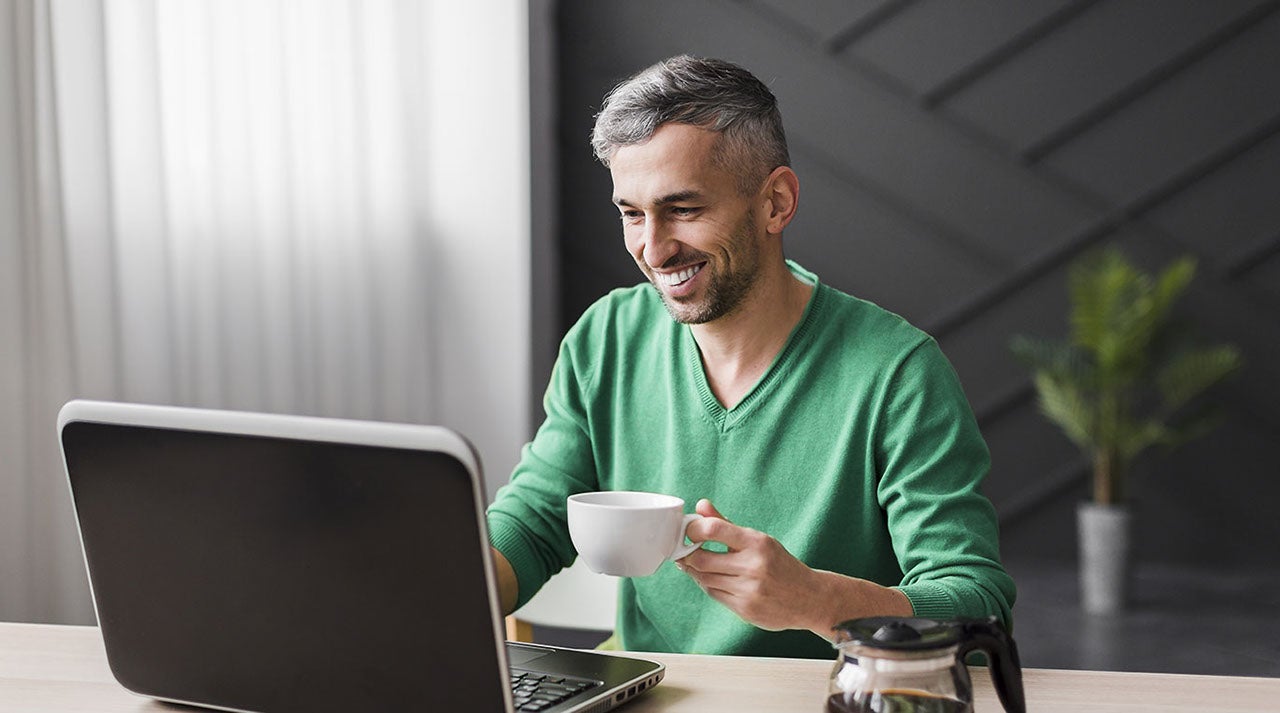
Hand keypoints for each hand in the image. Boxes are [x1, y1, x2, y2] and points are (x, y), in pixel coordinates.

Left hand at [676, 499, 825, 631]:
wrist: (809, 598)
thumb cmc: (779, 564)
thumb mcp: (757, 539)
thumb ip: (725, 524)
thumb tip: (701, 505)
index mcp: (756, 542)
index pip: (714, 529)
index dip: (693, 530)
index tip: (689, 531)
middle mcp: (753, 565)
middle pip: (701, 559)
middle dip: (687, 555)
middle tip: (684, 551)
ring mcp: (749, 590)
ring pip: (704, 579)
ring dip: (695, 572)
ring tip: (697, 565)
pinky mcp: (745, 609)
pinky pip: (714, 595)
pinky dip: (708, 586)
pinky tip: (713, 580)